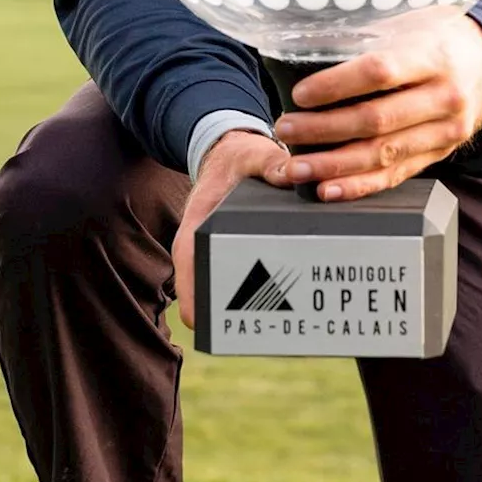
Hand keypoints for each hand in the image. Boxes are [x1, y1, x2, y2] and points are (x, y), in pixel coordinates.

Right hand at [172, 130, 289, 328]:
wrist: (228, 156)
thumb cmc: (237, 159)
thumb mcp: (253, 155)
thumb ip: (270, 163)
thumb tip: (292, 176)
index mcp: (196, 230)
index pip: (188, 270)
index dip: (196, 301)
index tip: (209, 324)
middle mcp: (199, 251)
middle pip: (205, 295)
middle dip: (229, 315)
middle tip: (263, 326)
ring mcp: (213, 258)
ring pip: (222, 298)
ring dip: (242, 312)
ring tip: (280, 321)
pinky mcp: (229, 260)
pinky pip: (236, 287)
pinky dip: (254, 300)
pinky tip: (287, 305)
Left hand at [271, 7, 481, 202]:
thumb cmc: (438, 36)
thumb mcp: (409, 23)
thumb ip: (369, 38)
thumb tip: (306, 46)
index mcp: (433, 56)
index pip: (379, 73)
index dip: (336, 86)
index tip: (301, 94)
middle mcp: (444, 97)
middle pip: (376, 120)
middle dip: (324, 129)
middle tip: (287, 130)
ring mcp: (445, 132)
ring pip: (384, 155)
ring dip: (335, 165)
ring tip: (297, 167)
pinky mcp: (440, 155)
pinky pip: (396, 176)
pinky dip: (360, 185)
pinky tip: (329, 188)